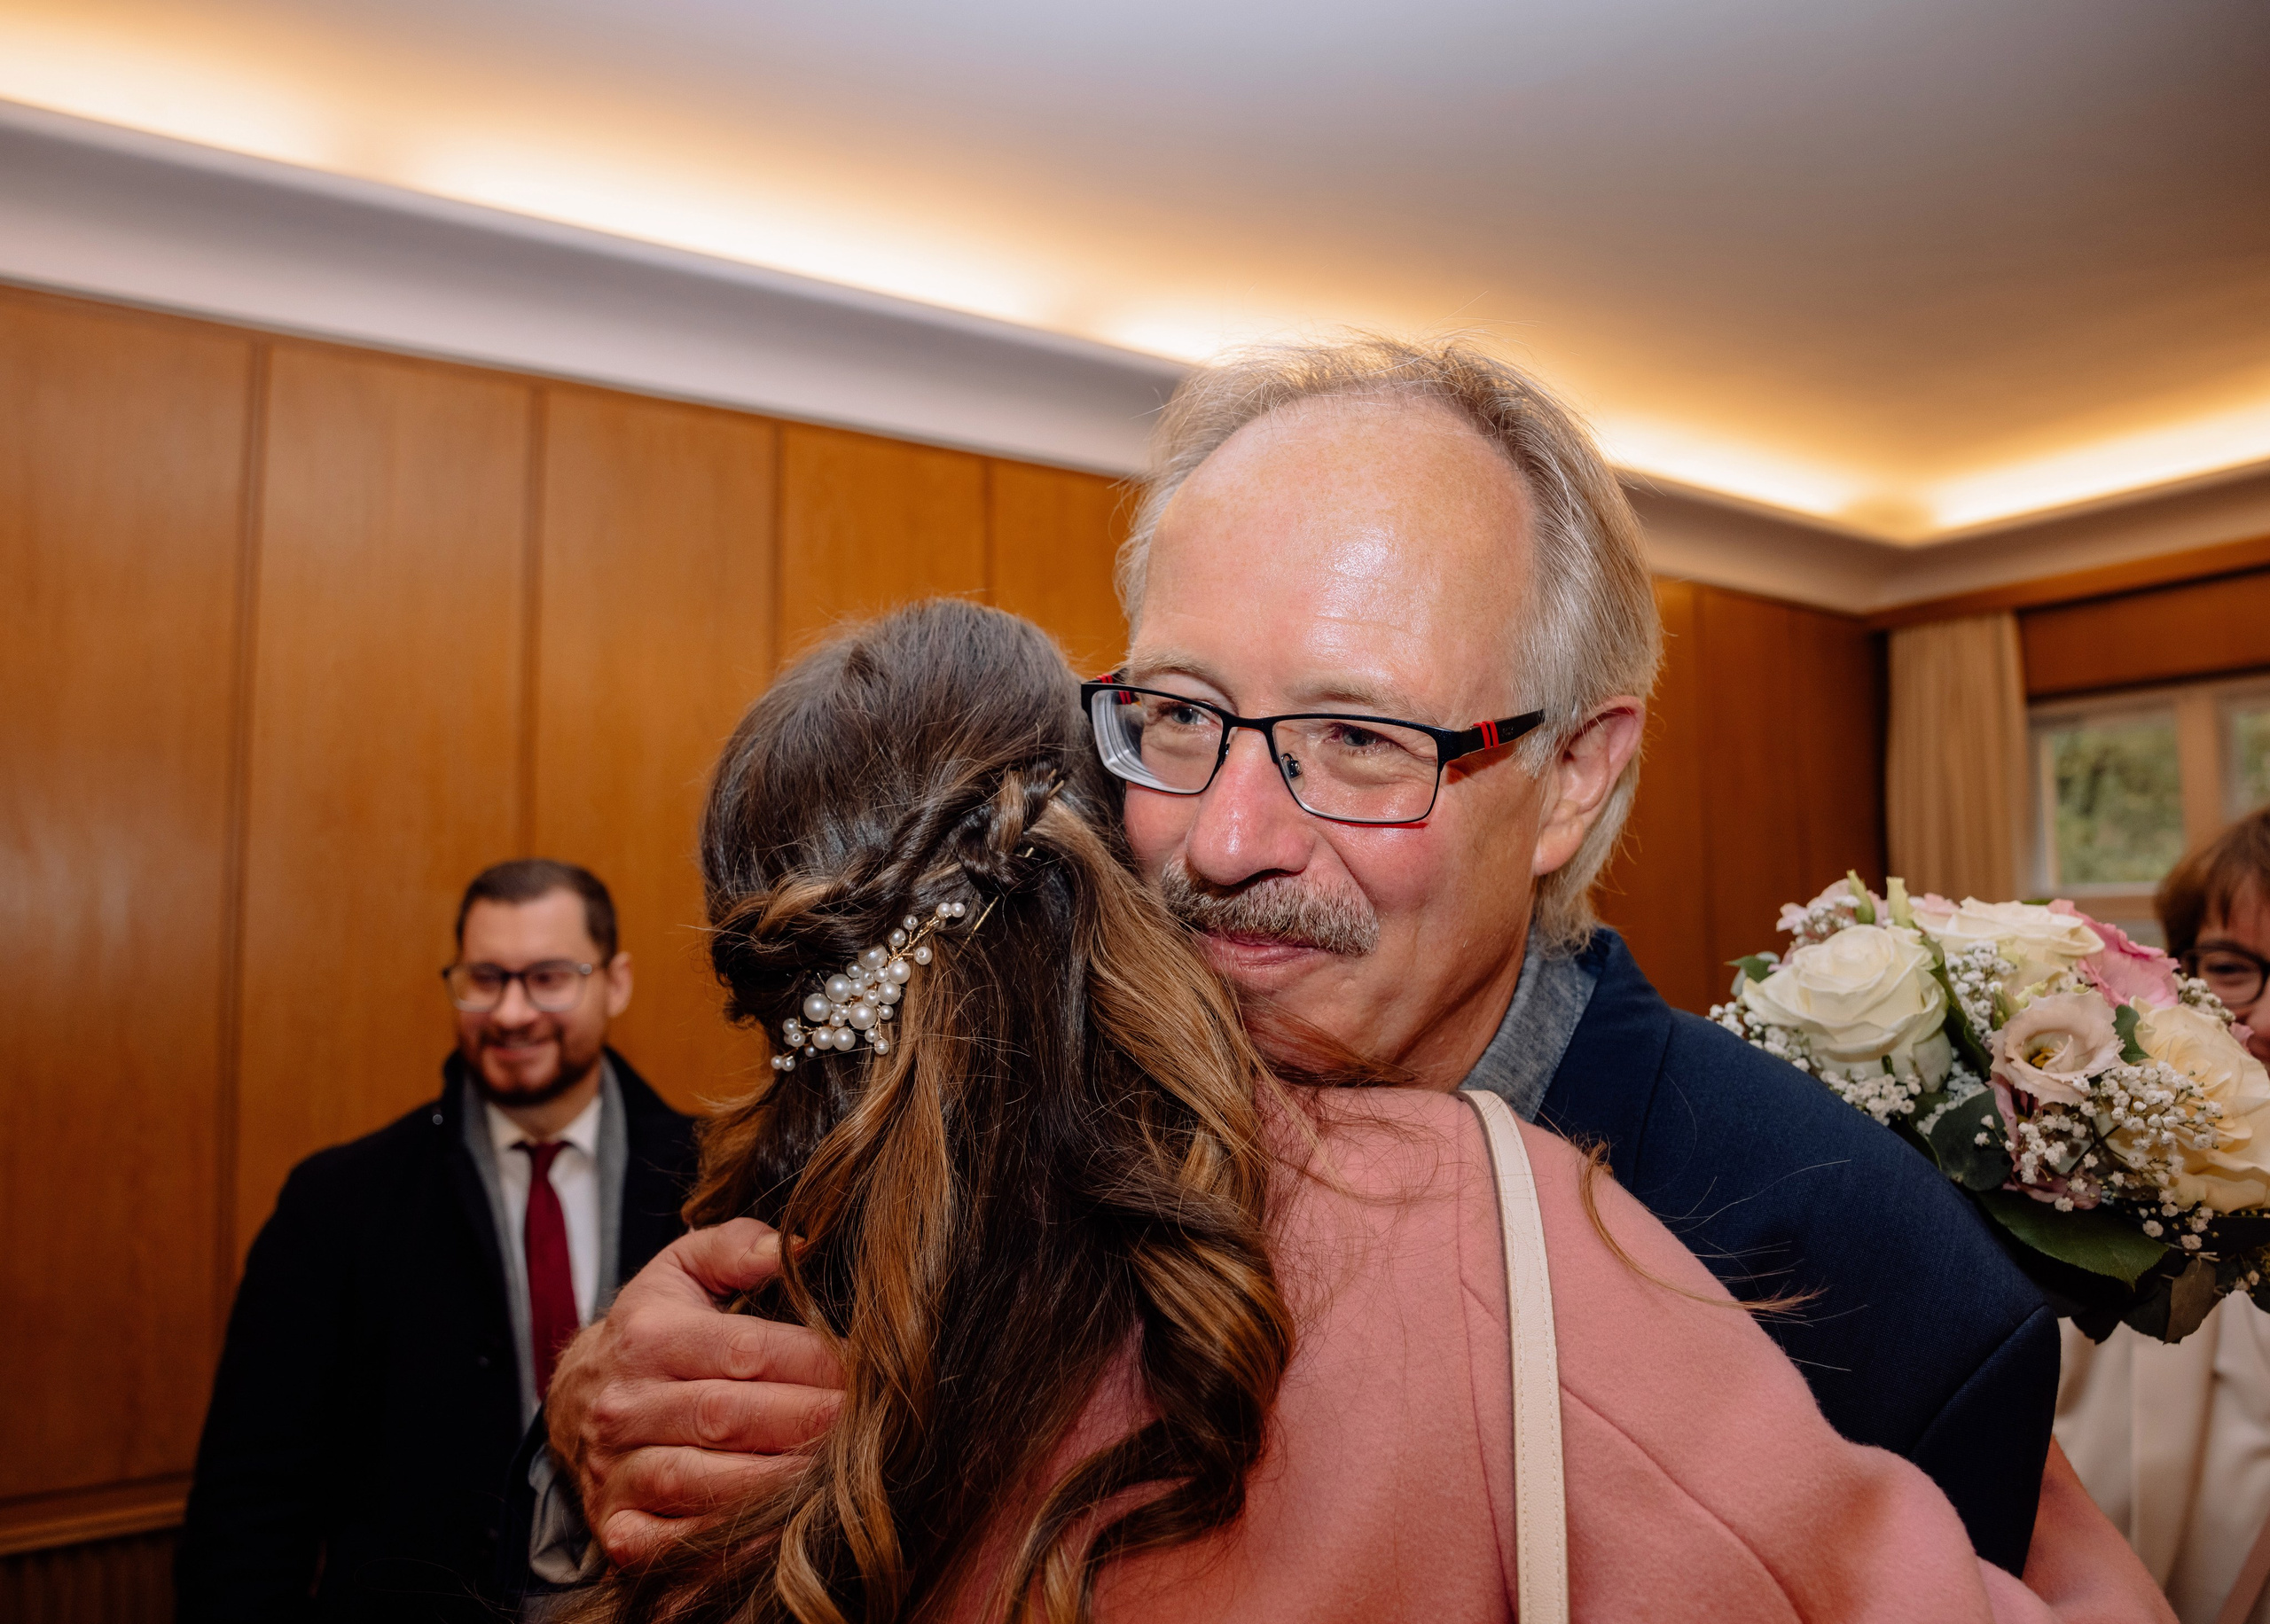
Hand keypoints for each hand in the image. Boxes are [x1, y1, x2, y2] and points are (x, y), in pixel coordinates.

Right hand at [546, 1219, 841, 1566]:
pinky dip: (720, 1546)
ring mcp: (615, 1469)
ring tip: (834, 1477)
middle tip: (868, 1428)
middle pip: (727, 1417)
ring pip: (698, 1482)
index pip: (744, 1350)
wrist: (576, 1399)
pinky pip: (667, 1544)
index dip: (812, 1362)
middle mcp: (626, 1404)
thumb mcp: (680, 1270)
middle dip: (805, 1422)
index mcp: (650, 1336)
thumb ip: (735, 1247)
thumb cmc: (650, 1331)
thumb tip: (796, 1246)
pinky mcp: (614, 1525)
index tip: (867, 1371)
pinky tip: (775, 1533)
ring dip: (772, 1483)